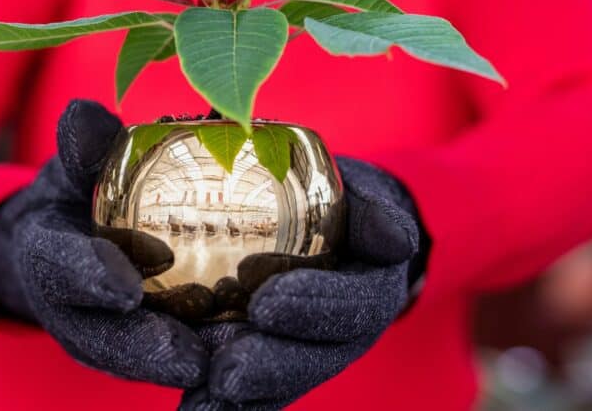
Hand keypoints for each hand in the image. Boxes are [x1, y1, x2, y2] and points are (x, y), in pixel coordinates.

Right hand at [0, 99, 207, 388]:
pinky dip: (202, 363)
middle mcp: (70, 308)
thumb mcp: (73, 164)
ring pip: (134, 360)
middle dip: (140, 349)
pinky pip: (166, 360)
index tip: (125, 288)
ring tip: (227, 366)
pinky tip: (246, 365)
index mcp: (46, 256)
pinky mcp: (139, 348)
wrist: (63, 241)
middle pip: (99, 338)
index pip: (56, 270)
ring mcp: (102, 335)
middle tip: (188, 356)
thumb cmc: (74, 192)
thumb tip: (83, 114)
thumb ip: (82, 145)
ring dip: (178, 367)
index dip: (88, 279)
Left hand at [179, 157, 425, 408]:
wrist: (340, 234)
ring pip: (283, 382)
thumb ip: (377, 216)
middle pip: (314, 360)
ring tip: (203, 404)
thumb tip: (397, 241)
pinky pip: (258, 393)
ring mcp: (314, 355)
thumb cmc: (347, 208)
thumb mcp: (366, 201)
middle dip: (271, 369)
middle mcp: (347, 335)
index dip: (313, 307)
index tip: (266, 304)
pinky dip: (226, 407)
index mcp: (374, 294)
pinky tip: (194, 409)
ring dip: (245, 399)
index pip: (351, 306)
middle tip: (228, 374)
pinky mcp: (280, 366)